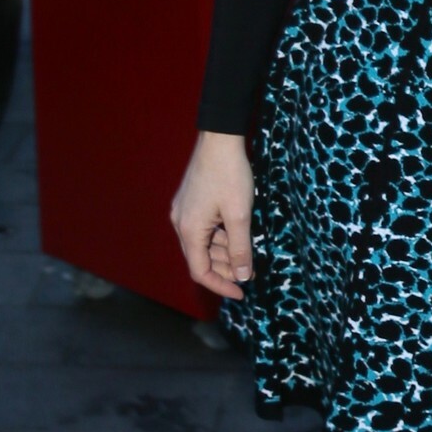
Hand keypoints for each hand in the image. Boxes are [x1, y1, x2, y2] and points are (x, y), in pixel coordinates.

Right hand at [171, 130, 254, 298]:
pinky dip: (220, 237)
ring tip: (249, 254)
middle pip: (200, 258)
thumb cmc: (230, 175)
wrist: (219, 138)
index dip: (221, 285)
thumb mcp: (240, 215)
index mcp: (190, 230)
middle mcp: (181, 223)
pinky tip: (238, 235)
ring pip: (204, 244)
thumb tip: (242, 276)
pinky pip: (204, 229)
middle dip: (226, 269)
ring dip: (225, 253)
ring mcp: (184, 212)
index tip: (241, 293)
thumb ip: (240, 248)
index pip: (200, 271)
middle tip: (251, 272)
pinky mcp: (191, 202)